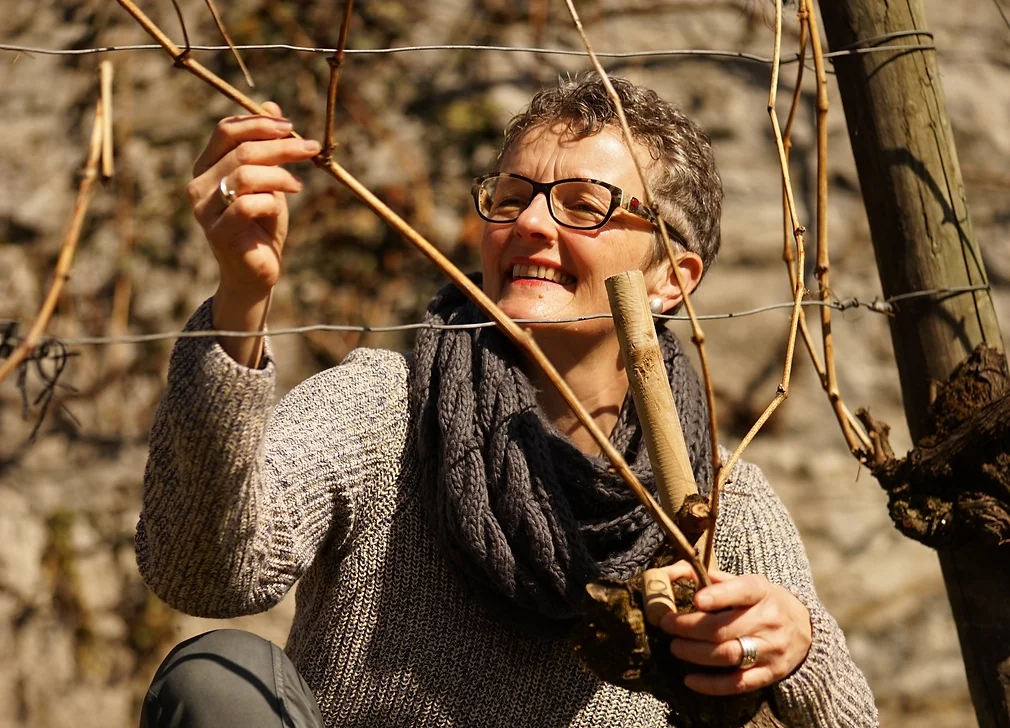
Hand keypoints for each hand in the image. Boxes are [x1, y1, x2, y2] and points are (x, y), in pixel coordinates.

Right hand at [185, 101, 320, 304]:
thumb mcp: (269, 180)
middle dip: (281, 146)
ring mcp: (205, 210)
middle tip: (310, 149)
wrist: (256, 273)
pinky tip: (283, 207)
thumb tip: (271, 104)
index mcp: (207, 166)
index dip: (260, 123)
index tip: (291, 127)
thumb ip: (267, 147)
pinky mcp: (218, 232)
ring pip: (245, 175)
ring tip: (298, 185)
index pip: (226, 130)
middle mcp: (199, 185)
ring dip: (280, 175)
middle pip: (241, 150)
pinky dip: (272, 201)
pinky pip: (248, 204)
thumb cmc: (262, 226)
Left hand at [658, 561, 811, 695]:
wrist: (805, 630)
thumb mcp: (747, 583)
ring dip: (694, 653)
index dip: (718, 596)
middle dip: (688, 627)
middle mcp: (769, 620)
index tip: (696, 600)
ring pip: (727, 655)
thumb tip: (673, 571)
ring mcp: (770, 650)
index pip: (742, 591)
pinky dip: (711, 685)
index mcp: (761, 592)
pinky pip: (737, 683)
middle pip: (723, 628)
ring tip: (675, 647)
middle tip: (666, 625)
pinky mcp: (769, 674)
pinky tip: (690, 680)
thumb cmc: (764, 602)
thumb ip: (712, 578)